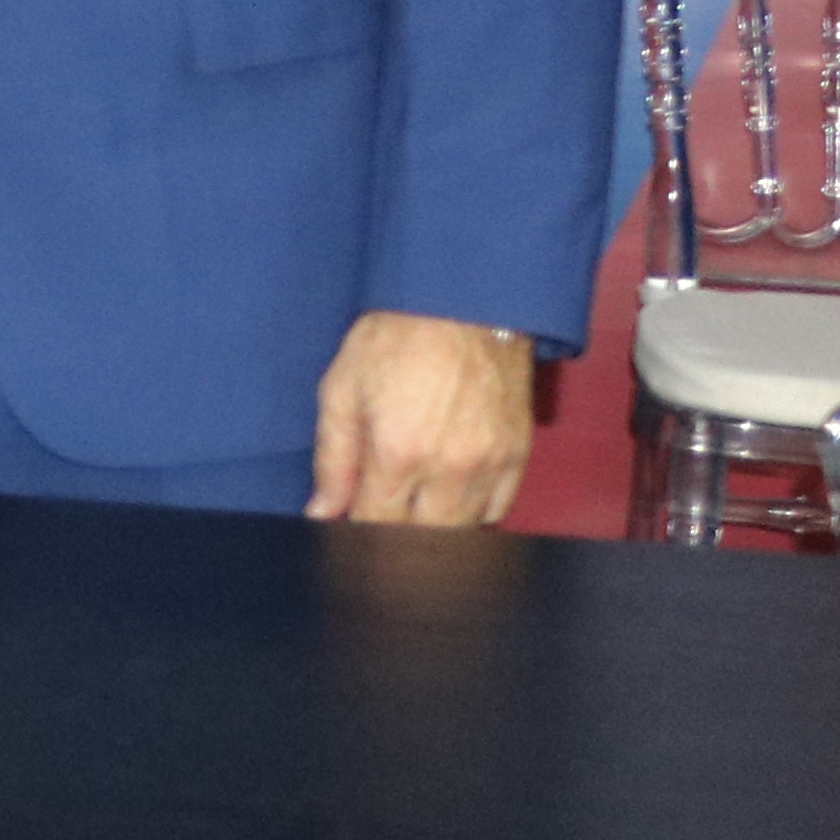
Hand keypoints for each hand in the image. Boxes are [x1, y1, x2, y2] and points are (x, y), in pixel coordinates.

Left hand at [309, 309, 534, 525]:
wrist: (463, 301)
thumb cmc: (395, 339)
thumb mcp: (341, 389)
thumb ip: (332, 459)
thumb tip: (321, 512)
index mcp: (398, 452)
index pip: (375, 525)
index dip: (357, 530)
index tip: (349, 523)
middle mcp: (449, 468)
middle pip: (421, 539)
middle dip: (394, 536)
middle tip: (380, 512)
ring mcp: (490, 465)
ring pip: (461, 531)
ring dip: (432, 527)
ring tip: (412, 505)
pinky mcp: (518, 456)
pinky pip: (498, 510)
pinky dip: (473, 513)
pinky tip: (449, 497)